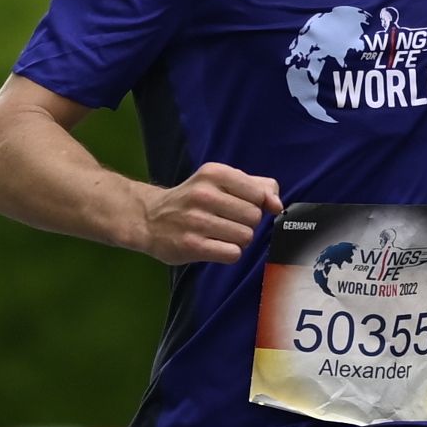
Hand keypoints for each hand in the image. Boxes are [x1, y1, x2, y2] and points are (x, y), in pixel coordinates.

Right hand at [137, 162, 279, 264]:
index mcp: (213, 173)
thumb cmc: (193, 200)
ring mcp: (196, 221)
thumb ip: (256, 186)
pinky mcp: (192, 245)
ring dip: (238, 240)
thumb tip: (277, 204)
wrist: (149, 218)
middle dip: (247, 223)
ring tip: (220, 234)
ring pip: (246, 236)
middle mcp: (204, 195)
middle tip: (228, 222)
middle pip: (254, 217)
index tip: (242, 207)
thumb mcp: (220, 181)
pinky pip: (233, 253)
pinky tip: (215, 246)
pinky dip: (229, 252)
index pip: (259, 194)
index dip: (257, 205)